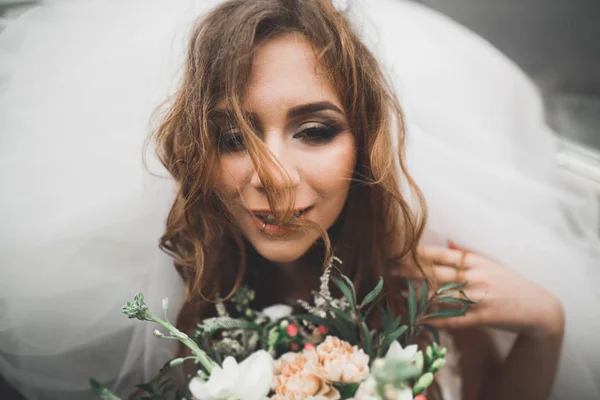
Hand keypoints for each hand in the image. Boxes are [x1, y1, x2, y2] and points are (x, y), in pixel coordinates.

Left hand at [408, 242, 564, 338]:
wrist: (538, 307)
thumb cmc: (509, 283)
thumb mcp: (490, 264)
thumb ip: (467, 255)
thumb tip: (449, 241)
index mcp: (475, 262)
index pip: (441, 254)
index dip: (418, 253)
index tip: (398, 251)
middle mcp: (475, 277)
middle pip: (436, 273)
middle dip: (410, 271)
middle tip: (389, 268)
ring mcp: (478, 298)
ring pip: (441, 296)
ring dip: (417, 296)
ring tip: (398, 293)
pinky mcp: (481, 318)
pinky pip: (453, 319)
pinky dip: (435, 319)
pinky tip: (418, 318)